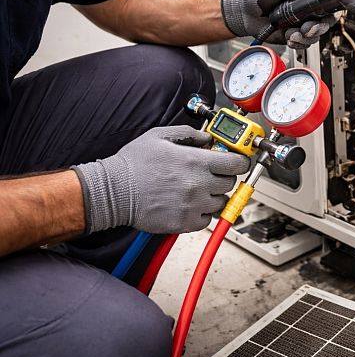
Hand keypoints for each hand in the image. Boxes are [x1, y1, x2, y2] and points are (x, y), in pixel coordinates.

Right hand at [73, 126, 249, 233]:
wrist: (112, 192)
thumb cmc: (133, 164)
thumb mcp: (160, 136)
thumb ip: (189, 134)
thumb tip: (208, 138)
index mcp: (196, 162)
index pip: (236, 164)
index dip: (239, 161)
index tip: (237, 161)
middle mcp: (198, 185)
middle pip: (230, 183)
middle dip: (224, 176)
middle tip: (211, 173)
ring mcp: (193, 206)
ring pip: (221, 202)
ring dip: (214, 195)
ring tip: (196, 189)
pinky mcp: (184, 223)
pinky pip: (207, 220)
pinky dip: (203, 213)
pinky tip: (190, 204)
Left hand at [221, 0, 334, 48]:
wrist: (242, 11)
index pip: (325, 6)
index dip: (328, 13)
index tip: (322, 17)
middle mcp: (305, 13)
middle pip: (324, 24)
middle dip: (318, 29)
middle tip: (306, 28)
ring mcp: (299, 26)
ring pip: (314, 37)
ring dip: (306, 38)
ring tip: (292, 34)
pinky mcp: (291, 37)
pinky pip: (302, 45)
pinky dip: (298, 44)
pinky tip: (289, 38)